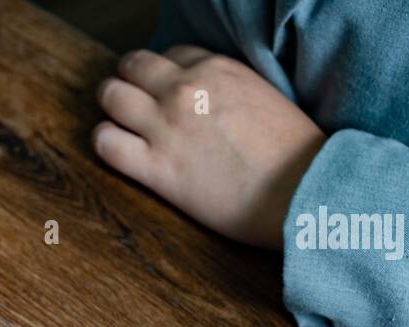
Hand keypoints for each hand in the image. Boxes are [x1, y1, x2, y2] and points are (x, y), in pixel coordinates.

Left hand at [92, 46, 326, 249]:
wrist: (302, 189)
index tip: (166, 95)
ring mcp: (167, 126)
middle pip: (132, 66)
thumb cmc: (293, 152)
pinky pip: (106, 144)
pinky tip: (120, 154)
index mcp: (216, 68)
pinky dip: (105, 144)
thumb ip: (228, 89)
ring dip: (111, 109)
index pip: (169, 55)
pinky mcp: (157, 168)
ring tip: (121, 127)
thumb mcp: (263, 95)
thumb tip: (210, 100)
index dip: (163, 76)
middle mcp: (185, 89)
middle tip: (134, 107)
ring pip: (111, 97)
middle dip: (129, 83)